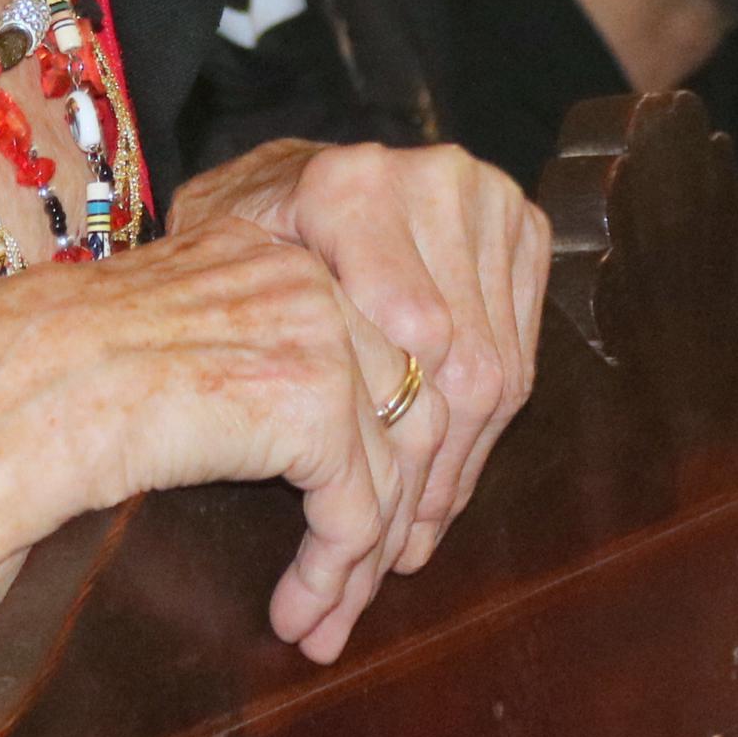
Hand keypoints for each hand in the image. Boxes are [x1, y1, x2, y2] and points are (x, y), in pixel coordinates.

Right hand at [0, 217, 426, 670]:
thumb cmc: (43, 381)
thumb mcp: (165, 342)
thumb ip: (246, 356)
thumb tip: (328, 440)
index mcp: (270, 245)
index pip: (374, 346)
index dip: (382, 445)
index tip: (365, 522)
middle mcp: (306, 274)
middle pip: (402, 406)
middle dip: (393, 509)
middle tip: (363, 587)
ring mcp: (316, 331)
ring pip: (392, 468)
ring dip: (361, 562)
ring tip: (324, 621)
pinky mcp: (308, 403)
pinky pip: (355, 512)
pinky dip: (333, 576)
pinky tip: (298, 618)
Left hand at [183, 141, 548, 570]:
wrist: (294, 176)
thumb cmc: (240, 238)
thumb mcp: (216, 279)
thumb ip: (256, 336)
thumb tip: (309, 438)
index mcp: (350, 188)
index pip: (414, 333)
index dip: (396, 444)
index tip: (360, 526)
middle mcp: (433, 182)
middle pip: (463, 365)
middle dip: (427, 478)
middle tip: (389, 560)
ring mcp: (487, 203)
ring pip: (498, 373)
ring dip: (459, 470)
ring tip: (414, 540)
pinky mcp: (521, 229)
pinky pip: (520, 355)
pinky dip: (484, 432)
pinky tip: (446, 482)